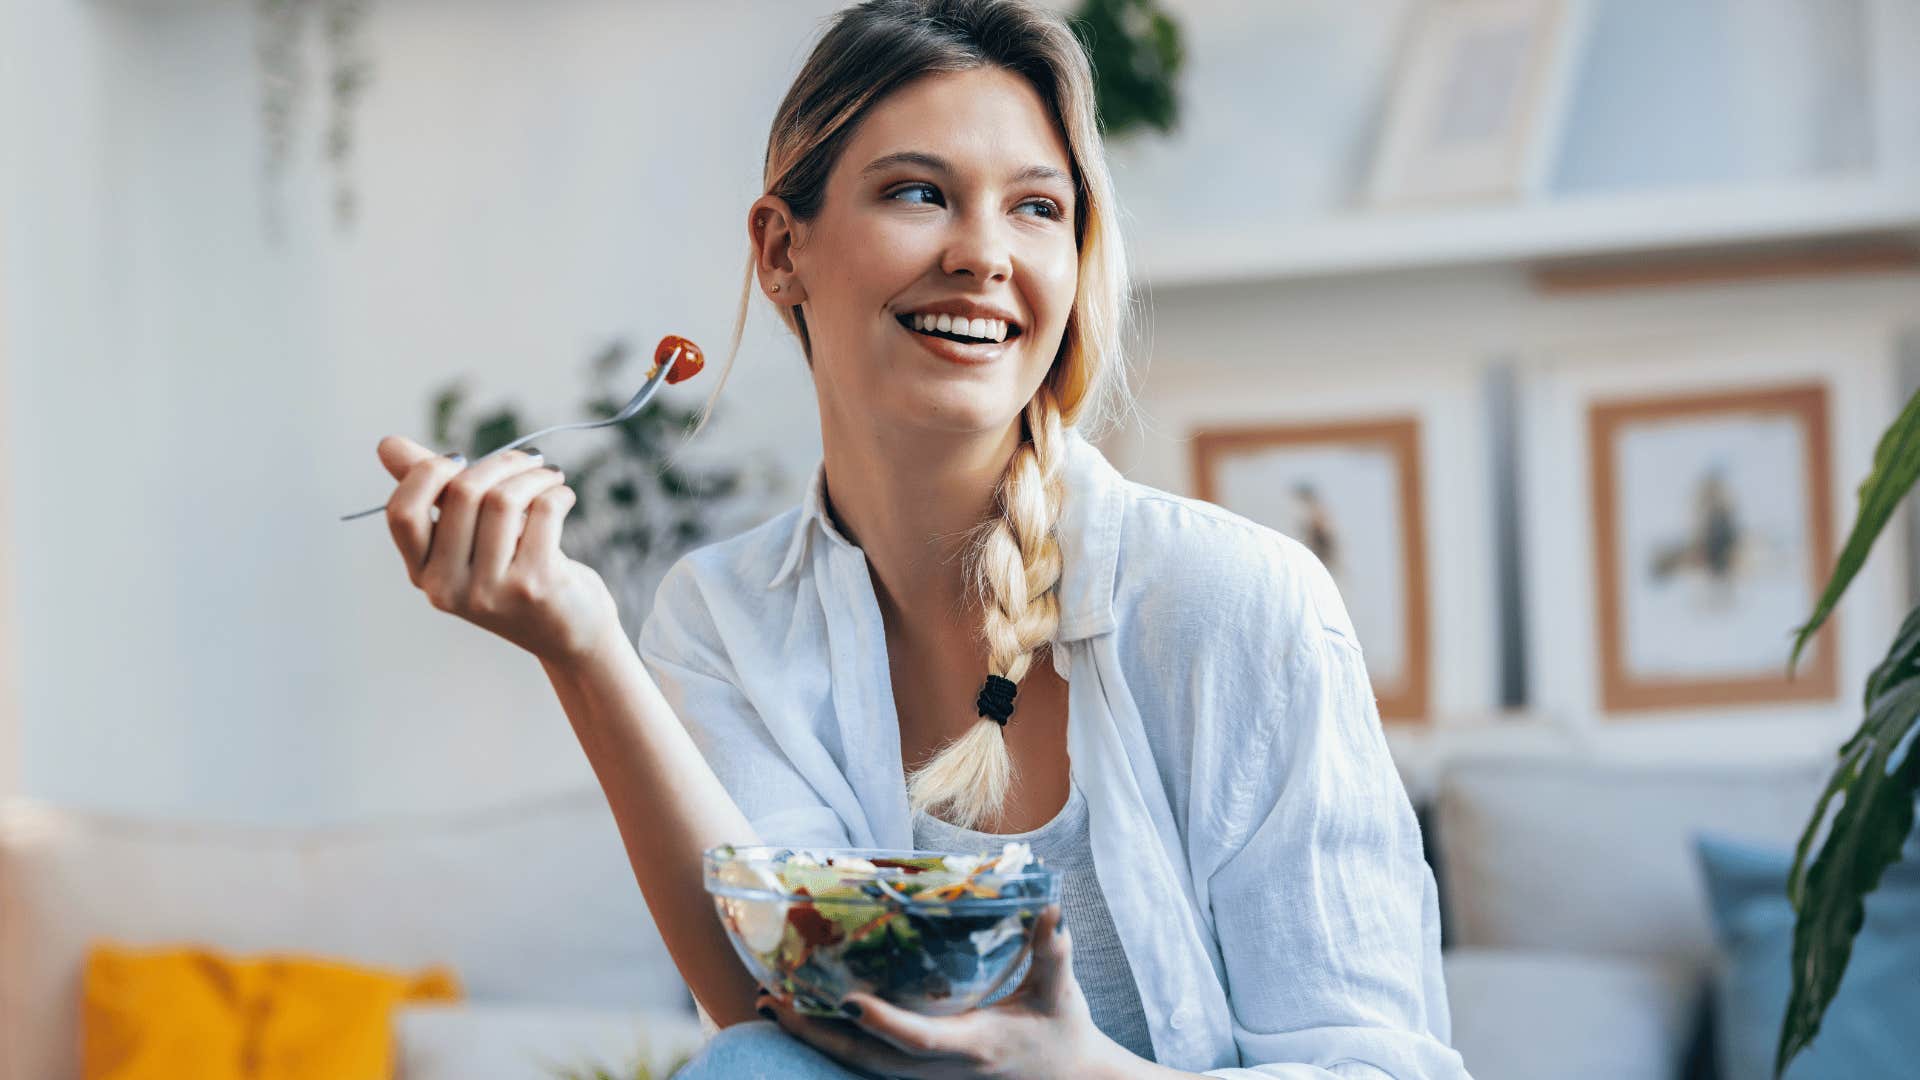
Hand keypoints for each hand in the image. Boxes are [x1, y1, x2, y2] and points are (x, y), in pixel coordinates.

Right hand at [376, 435, 621, 665]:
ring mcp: (490, 592)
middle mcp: (448, 589)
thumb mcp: (469, 539)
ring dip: (534, 475)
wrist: (570, 633)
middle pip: (462, 494)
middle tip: (529, 460)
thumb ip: (432, 492)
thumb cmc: (514, 573)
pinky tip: (563, 496)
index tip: (460, 459)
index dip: (428, 473)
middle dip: (501, 463)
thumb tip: (387, 444)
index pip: (402, 513)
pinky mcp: (533, 587)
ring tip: (550, 476)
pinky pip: (543, 512)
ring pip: (503, 499)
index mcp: (423, 573)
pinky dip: (557, 493)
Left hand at [757, 906, 1131, 1079]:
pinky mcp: (923, 1074)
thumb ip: (1052, 951)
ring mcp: (930, 1077)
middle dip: (820, 1034)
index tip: (847, 1000)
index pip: (920, 1039)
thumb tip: (1050, 910)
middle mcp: (943, 1069)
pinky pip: (869, 1062)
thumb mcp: (1060, 992)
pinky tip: (807, 1019)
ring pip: (862, 1064)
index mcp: (975, 1045)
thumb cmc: (1063, 1031)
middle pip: (870, 1059)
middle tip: (776, 1000)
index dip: (884, 1023)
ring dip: (816, 1038)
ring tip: (773, 1005)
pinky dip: (835, 1042)